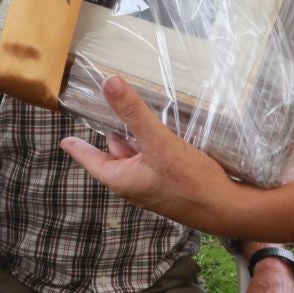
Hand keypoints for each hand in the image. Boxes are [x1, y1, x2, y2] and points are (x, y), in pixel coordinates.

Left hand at [60, 76, 259, 236]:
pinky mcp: (171, 183)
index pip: (89, 158)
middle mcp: (133, 184)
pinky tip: (165, 130)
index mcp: (121, 178)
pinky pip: (154, 159)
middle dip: (112, 132)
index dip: (77, 145)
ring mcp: (153, 185)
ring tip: (135, 112)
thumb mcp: (159, 142)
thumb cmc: (191, 182)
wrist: (228, 210)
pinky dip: (153, 144)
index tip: (65, 139)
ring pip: (136, 155)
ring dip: (135, 136)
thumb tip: (109, 82)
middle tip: (106, 107)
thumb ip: (133, 112)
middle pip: (114, 153)